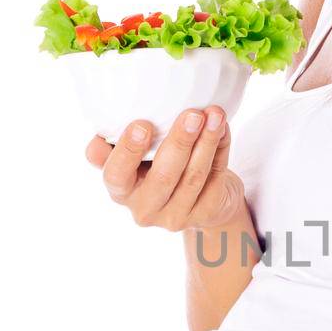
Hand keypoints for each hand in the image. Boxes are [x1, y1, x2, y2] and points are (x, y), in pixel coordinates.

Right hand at [85, 105, 245, 231]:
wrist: (196, 197)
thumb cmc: (156, 165)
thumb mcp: (132, 156)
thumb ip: (116, 142)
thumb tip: (109, 123)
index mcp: (120, 191)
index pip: (115, 175)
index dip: (128, 151)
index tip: (142, 125)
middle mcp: (145, 208)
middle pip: (163, 176)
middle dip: (179, 142)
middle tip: (192, 115)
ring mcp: (176, 216)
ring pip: (193, 176)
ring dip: (206, 141)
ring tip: (214, 115)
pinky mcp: (205, 213)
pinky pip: (215, 177)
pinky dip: (221, 149)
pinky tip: (223, 128)